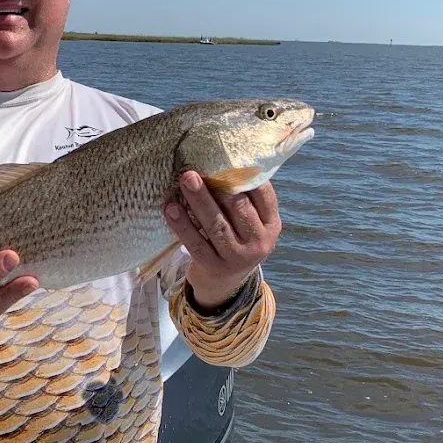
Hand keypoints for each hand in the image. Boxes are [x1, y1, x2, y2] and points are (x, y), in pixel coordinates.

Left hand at [164, 172, 281, 310]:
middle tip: (198, 168)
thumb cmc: (236, 240)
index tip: (227, 158)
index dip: (246, 176)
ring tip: (185, 181)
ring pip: (216, 225)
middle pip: (238, 209)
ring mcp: (237, 257)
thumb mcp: (250, 224)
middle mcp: (259, 242)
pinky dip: (182, 224)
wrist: (224, 283)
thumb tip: (226, 159)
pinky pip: (195, 243)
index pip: (264, 195)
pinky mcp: (213, 267)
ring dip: (199, 201)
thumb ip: (245, 199)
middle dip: (218, 186)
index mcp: (272, 225)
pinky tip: (170, 208)